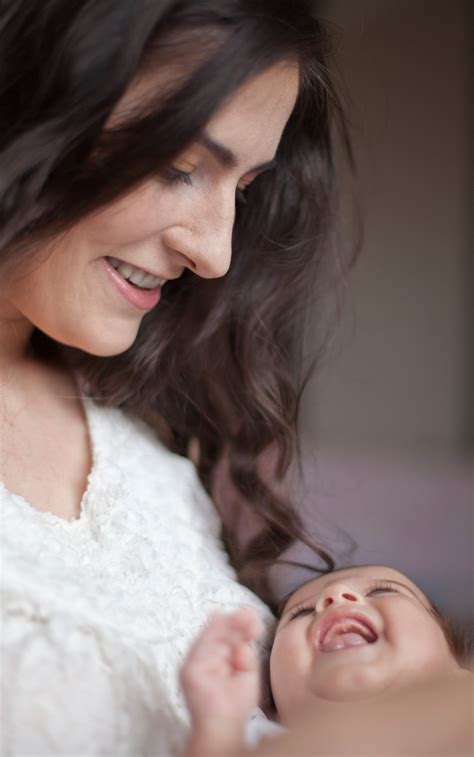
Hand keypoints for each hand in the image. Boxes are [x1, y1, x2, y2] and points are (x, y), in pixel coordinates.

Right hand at [180, 608, 264, 728]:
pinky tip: (231, 637)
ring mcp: (193, 663)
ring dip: (228, 626)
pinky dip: (217, 640)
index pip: (223, 634)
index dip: (237, 623)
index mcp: (215, 658)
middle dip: (235, 621)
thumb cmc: (235, 706)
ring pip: (209, 635)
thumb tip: (241, 638)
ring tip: (246, 623)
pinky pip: (203, 648)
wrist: (224, 728)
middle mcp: (202, 658)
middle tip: (251, 616)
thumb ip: (243, 653)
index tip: (253, 617)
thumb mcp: (246, 672)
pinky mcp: (189, 670)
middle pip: (215, 631)